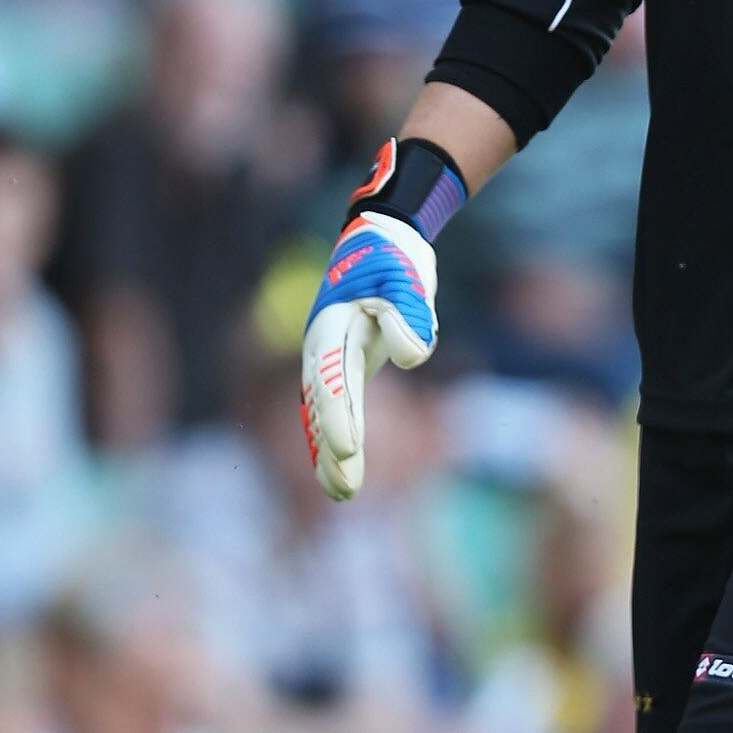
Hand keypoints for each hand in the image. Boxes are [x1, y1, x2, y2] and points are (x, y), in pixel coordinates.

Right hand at [300, 209, 437, 500]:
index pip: (332, 379)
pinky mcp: (345, 364)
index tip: (349, 449)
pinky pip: (335, 408)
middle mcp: (322, 346)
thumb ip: (409, 314)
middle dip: (332, 448)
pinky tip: (338, 471)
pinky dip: (333, 438)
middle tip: (345, 491)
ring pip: (325, 412)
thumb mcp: (407, 279)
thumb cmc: (395, 258)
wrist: (383, 238)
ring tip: (341, 494)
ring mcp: (330, 357)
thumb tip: (410, 356)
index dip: (338, 416)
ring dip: (330, 452)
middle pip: (323, 404)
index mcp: (332, 326)